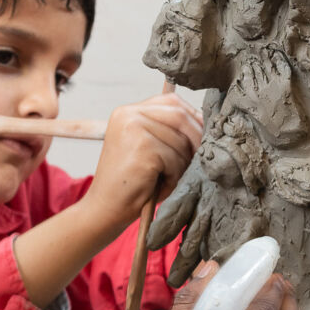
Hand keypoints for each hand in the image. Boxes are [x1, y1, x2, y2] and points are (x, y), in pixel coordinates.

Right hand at [88, 92, 203, 221]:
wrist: (105, 208)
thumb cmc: (130, 182)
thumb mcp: (146, 147)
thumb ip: (167, 130)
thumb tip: (204, 123)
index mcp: (127, 112)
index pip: (172, 101)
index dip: (192, 118)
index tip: (201, 136)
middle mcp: (128, 115)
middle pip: (180, 116)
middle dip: (196, 138)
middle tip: (197, 158)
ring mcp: (134, 129)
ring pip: (181, 140)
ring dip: (182, 163)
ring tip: (167, 177)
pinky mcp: (142, 148)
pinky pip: (176, 158)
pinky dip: (174, 175)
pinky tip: (160, 183)